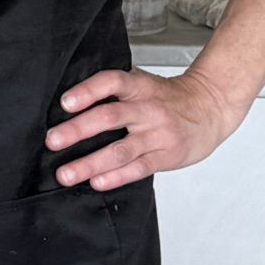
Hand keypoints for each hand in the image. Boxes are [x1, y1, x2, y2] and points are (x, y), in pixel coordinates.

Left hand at [46, 66, 243, 190]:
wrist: (211, 107)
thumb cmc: (169, 98)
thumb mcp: (144, 84)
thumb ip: (114, 92)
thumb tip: (69, 106)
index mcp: (139, 86)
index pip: (111, 82)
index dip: (87, 91)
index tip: (65, 103)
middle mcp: (147, 109)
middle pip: (110, 117)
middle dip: (77, 130)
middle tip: (52, 141)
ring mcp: (158, 134)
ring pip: (120, 149)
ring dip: (90, 163)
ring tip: (66, 174)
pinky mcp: (167, 156)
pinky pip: (139, 168)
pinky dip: (116, 176)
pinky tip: (97, 182)